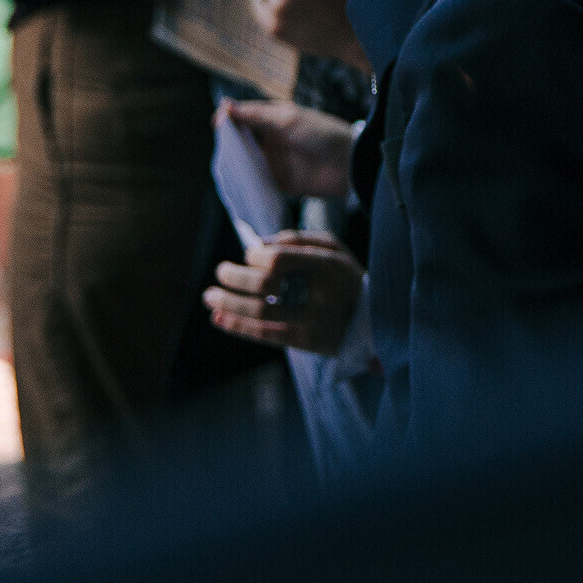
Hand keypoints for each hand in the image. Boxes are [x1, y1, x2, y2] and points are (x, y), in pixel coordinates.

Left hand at [206, 232, 361, 355]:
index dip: (256, 255)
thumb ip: (298, 240)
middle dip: (235, 277)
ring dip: (227, 303)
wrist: (373, 322)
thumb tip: (258, 244)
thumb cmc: (345, 278)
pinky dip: (237, 325)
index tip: (249, 254)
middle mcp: (319, 295)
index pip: (280, 259)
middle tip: (221, 271)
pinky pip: (263, 334)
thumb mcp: (334, 249)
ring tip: (209, 296)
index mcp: (328, 266)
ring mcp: (311, 322)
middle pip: (264, 285)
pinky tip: (218, 317)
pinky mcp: (303, 342)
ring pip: (259, 313)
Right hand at [220, 97, 355, 198]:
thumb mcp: (287, 119)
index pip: (242, 116)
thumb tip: (225, 106)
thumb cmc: (320, 133)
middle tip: (220, 147)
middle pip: (238, 140)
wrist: (347, 164)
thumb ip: (255, 114)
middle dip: (226, 143)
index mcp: (272, 118)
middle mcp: (269, 138)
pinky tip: (232, 184)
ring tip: (222, 166)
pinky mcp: (276, 181)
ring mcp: (272, 160)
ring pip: (243, 162)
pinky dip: (243, 183)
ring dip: (232, 164)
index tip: (217, 123)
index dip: (227, 119)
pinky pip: (253, 182)